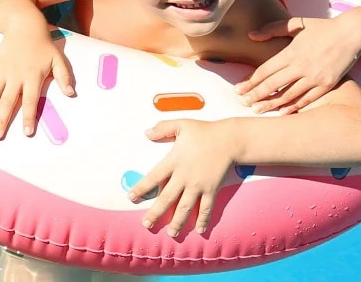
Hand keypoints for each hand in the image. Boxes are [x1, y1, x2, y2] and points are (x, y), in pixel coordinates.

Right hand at [0, 31, 75, 139]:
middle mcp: (15, 77)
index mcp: (32, 77)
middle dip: (2, 120)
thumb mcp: (58, 59)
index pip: (30, 101)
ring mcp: (1, 72)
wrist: (24, 25)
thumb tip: (71, 94)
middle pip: (7, 102)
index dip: (28, 117)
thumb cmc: (43, 45)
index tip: (27, 133)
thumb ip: (64, 77)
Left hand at [128, 119, 239, 237]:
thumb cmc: (204, 131)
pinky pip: (206, 208)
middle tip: (146, 225)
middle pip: (166, 199)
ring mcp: (199, 185)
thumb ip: (162, 128)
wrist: (230, 139)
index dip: (141, 188)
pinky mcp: (212, 189)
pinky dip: (203, 220)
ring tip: (171, 234)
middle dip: (156, 213)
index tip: (130, 197)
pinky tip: (199, 230)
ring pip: (185, 208)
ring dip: (177, 222)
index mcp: (174, 161)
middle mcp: (184, 176)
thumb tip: (146, 133)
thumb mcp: (181, 125)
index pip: (153, 177)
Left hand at [237, 16, 360, 113]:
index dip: (250, 81)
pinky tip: (283, 112)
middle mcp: (301, 66)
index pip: (265, 71)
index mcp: (291, 52)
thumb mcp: (297, 23)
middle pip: (273, 85)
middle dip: (256, 95)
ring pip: (288, 95)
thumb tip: (252, 36)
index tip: (239, 89)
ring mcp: (315, 77)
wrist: (352, 33)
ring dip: (272, 104)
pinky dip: (294, 106)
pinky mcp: (327, 84)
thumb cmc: (323, 28)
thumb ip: (273, 29)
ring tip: (258, 110)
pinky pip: (307, 99)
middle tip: (244, 103)